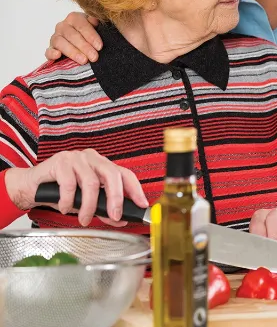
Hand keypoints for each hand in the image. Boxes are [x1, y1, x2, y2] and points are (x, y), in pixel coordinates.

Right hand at [4, 149, 147, 226]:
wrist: (31, 186)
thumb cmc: (60, 192)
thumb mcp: (85, 202)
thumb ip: (102, 208)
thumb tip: (120, 220)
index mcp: (102, 165)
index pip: (125, 174)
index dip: (136, 189)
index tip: (142, 204)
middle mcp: (93, 158)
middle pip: (112, 175)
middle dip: (116, 198)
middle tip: (114, 217)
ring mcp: (77, 157)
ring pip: (91, 182)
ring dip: (89, 206)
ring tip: (84, 219)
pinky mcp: (61, 161)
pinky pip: (69, 184)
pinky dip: (69, 201)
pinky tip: (65, 208)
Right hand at [45, 12, 101, 63]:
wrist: (82, 42)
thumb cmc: (91, 34)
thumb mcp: (96, 27)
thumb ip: (96, 24)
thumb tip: (95, 21)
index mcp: (74, 18)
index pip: (82, 25)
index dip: (91, 36)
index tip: (99, 47)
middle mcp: (63, 26)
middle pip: (72, 35)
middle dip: (84, 47)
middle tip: (94, 57)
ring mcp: (55, 37)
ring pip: (60, 42)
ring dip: (72, 52)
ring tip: (83, 60)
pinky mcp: (51, 49)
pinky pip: (48, 51)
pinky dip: (52, 53)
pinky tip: (58, 55)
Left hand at [249, 208, 276, 270]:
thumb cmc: (276, 251)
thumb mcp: (266, 251)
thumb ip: (261, 254)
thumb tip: (257, 267)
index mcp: (262, 217)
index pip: (258, 223)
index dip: (259, 238)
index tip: (261, 253)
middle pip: (274, 217)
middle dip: (275, 236)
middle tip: (276, 253)